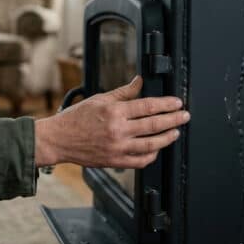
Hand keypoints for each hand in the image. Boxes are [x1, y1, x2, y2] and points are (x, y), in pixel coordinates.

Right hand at [34, 76, 187, 168]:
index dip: (166, 104)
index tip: (177, 103)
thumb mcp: (100, 99)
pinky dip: (151, 155)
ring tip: (175, 132)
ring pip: (151, 145)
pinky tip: (157, 149)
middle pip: (154, 125)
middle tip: (184, 116)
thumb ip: (123, 92)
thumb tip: (140, 81)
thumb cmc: (76, 118)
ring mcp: (117, 148)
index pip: (148, 106)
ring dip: (167, 138)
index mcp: (114, 112)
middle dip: (173, 120)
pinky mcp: (115, 162)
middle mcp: (118, 130)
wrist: (58, 140)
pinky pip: (140, 161)